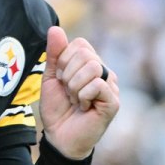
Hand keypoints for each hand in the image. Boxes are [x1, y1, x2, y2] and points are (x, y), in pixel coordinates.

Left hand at [38, 26, 118, 158]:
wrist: (59, 137)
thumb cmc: (57, 108)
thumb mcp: (51, 78)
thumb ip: (54, 54)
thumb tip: (55, 28)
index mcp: (90, 64)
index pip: (80, 44)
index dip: (63, 60)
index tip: (60, 79)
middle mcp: (104, 72)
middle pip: (86, 54)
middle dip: (68, 74)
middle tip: (68, 92)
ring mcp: (111, 86)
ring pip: (92, 67)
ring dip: (75, 86)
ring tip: (76, 100)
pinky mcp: (113, 101)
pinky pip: (97, 84)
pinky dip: (83, 96)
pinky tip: (84, 107)